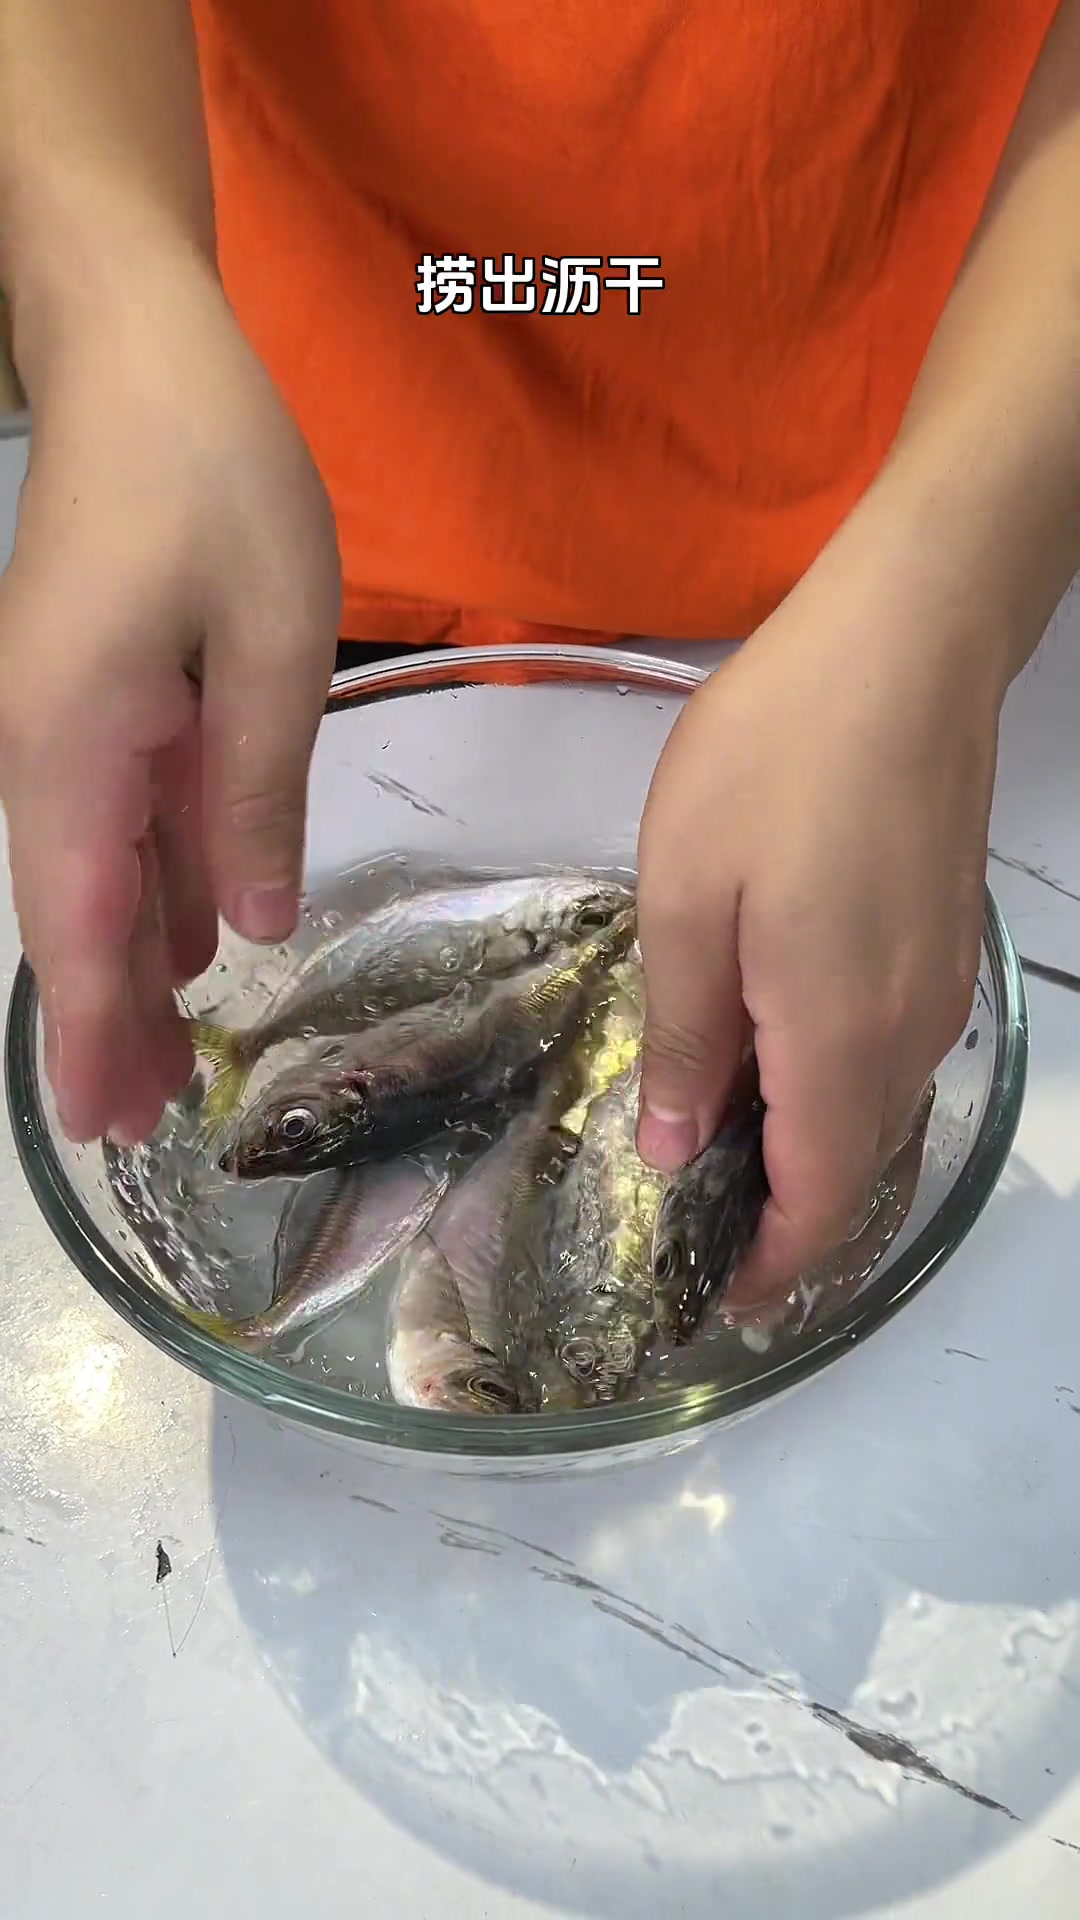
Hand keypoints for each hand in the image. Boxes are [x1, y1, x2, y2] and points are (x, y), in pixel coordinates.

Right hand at [0, 265, 340, 1143]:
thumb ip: (259, 793)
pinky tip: (196, 940)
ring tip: (168, 1069)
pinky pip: (120, 816)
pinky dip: (153, 886)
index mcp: (75, 744)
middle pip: (74, 916)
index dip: (95, 1030)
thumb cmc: (213, 477)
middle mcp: (44, 750)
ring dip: (131, 966)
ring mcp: (62, 723)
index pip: (79, 925)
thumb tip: (252, 927)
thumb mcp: (275, 642)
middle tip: (137, 1131)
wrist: (138, 351)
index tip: (103, 1127)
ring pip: (95, 874)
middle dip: (107, 1023)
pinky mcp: (94, 695)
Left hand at [636, 509, 1008, 1318]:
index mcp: (837, 1039)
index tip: (719, 1298)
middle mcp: (906, 1034)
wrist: (906, 647)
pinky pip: (888, 1050)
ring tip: (722, 1137)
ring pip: (874, 1109)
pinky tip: (773, 1044)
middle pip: (854, 1166)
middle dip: (785, 1215)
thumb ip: (690, 1037)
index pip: (818, 1201)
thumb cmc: (775, 761)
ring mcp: (937, 986)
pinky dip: (834, 1083)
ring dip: (808, 1146)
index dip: (774, 1266)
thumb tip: (681, 1146)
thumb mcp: (687, 900)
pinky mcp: (944, 940)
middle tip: (698, 1221)